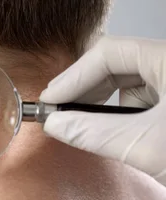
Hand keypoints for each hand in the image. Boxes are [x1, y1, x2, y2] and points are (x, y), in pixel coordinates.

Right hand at [40, 35, 165, 179]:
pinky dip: (125, 114)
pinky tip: (115, 132)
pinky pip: (148, 100)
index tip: (52, 100)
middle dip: (87, 89)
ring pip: (133, 82)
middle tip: (61, 111)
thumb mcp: (145, 146)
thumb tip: (55, 123)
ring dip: (105, 102)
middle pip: (120, 64)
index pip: (110, 53)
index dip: (75, 76)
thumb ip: (92, 131)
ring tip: (87, 125)